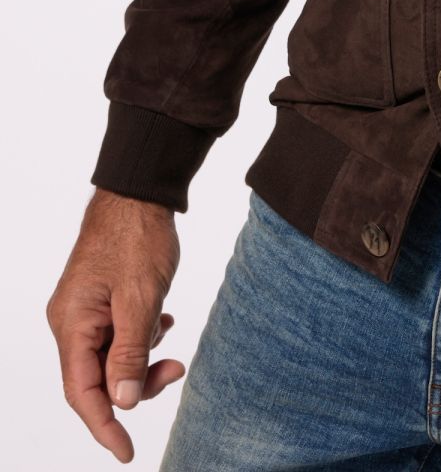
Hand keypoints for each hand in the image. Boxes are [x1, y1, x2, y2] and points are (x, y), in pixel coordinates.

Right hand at [46, 189, 185, 462]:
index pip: (82, 392)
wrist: (139, 190)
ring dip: (143, 354)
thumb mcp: (140, 298)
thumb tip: (124, 402)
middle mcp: (71, 320)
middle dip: (136, 381)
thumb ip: (130, 352)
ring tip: (169, 331)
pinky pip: (118, 332)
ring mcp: (85, 308)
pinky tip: (163, 321)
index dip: (104, 426)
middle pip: (98, 376)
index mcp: (72, 324)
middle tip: (176, 370)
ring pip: (112, 354)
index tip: (127, 452)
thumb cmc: (137, 236)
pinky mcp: (101, 296)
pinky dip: (142, 334)